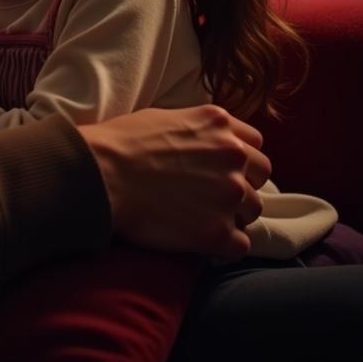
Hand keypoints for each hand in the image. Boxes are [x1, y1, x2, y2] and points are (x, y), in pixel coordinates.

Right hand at [79, 104, 269, 260]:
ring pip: (253, 211)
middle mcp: (232, 155)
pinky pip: (241, 245)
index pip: (255, 143)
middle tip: (212, 193)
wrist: (101, 172)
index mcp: (219, 124)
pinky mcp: (218, 231)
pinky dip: (224, 244)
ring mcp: (229, 194)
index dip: (239, 158)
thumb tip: (204, 143)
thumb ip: (197, 130)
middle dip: (242, 184)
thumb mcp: (164, 116)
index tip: (222, 167)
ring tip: (200, 215)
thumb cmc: (121, 142)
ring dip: (232, 214)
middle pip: (261, 176)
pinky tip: (200, 237)